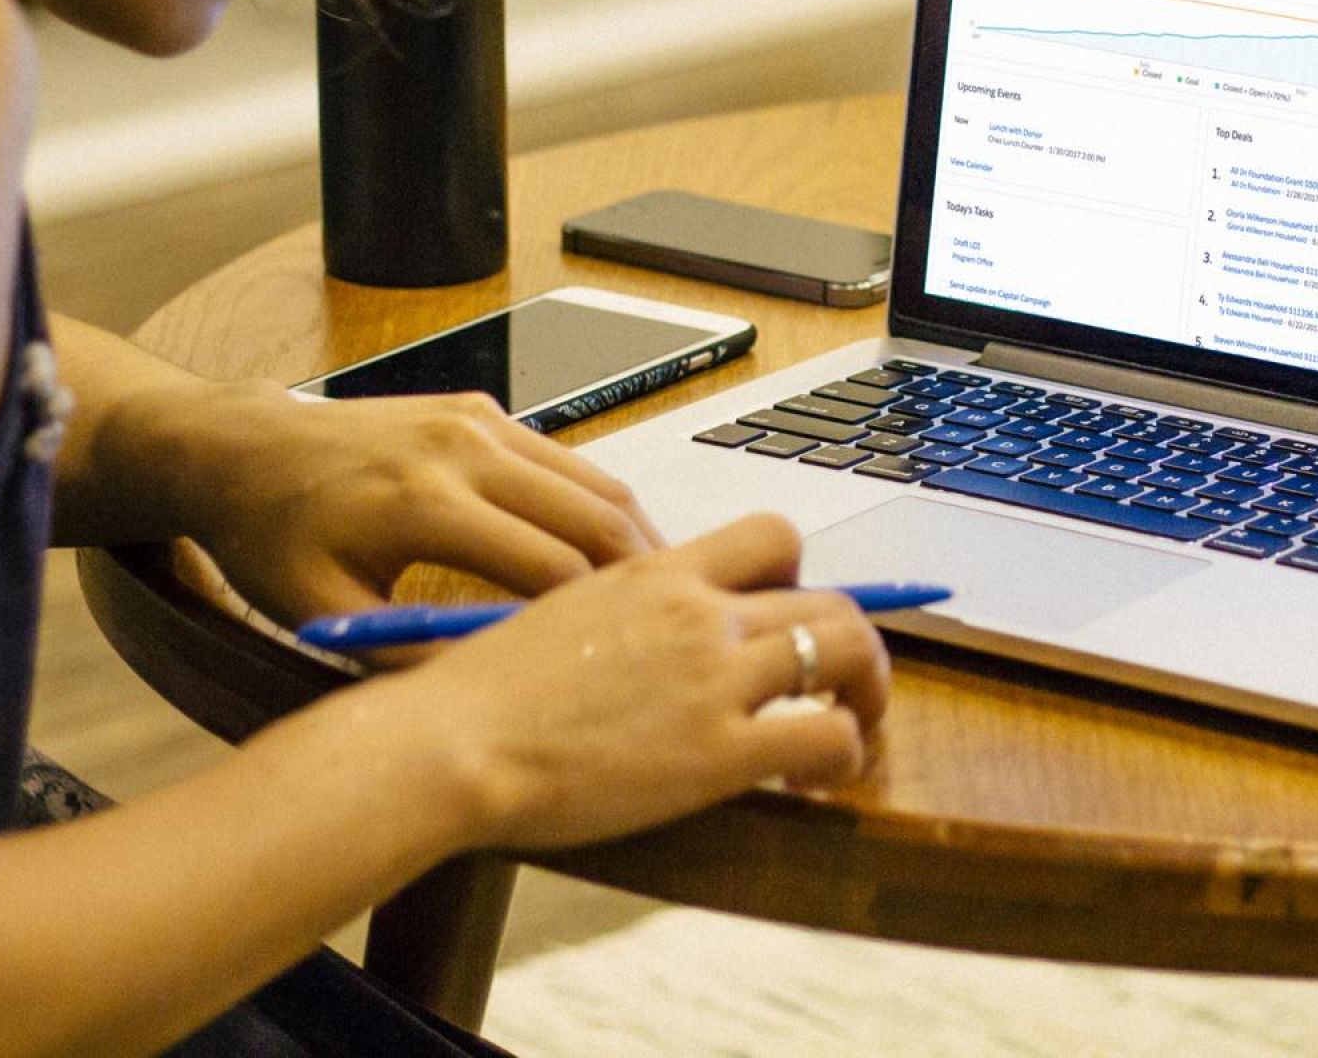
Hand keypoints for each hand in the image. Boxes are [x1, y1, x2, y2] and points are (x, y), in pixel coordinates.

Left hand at [174, 385, 666, 627]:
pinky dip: (598, 507)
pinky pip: (564, 461)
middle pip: (595, 518)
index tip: (627, 667)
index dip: (599, 625)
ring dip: (634, 539)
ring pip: (595, 482)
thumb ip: (411, 654)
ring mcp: (479, 421)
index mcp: (425, 504)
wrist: (245, 449)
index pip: (552, 570)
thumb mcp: (325, 615)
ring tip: (660, 599)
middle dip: (644, 579)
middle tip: (680, 633)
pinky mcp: (483, 408)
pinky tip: (607, 554)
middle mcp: (464, 450)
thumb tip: (497, 694)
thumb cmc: (274, 539)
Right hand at [404, 512, 891, 850]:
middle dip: (851, 644)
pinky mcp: (719, 751)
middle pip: (827, 598)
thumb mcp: (555, 617)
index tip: (790, 615)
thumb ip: (616, 615)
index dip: (801, 575)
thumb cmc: (476, 695)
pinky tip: (815, 782)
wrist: (450, 743)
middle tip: (840, 688)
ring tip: (851, 730)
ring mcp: (715, 678)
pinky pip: (829, 735)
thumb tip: (634, 642)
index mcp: (657, 573)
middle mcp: (698, 612)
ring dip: (868, 692)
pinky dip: (844, 754)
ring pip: (848, 651)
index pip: (771, 535)